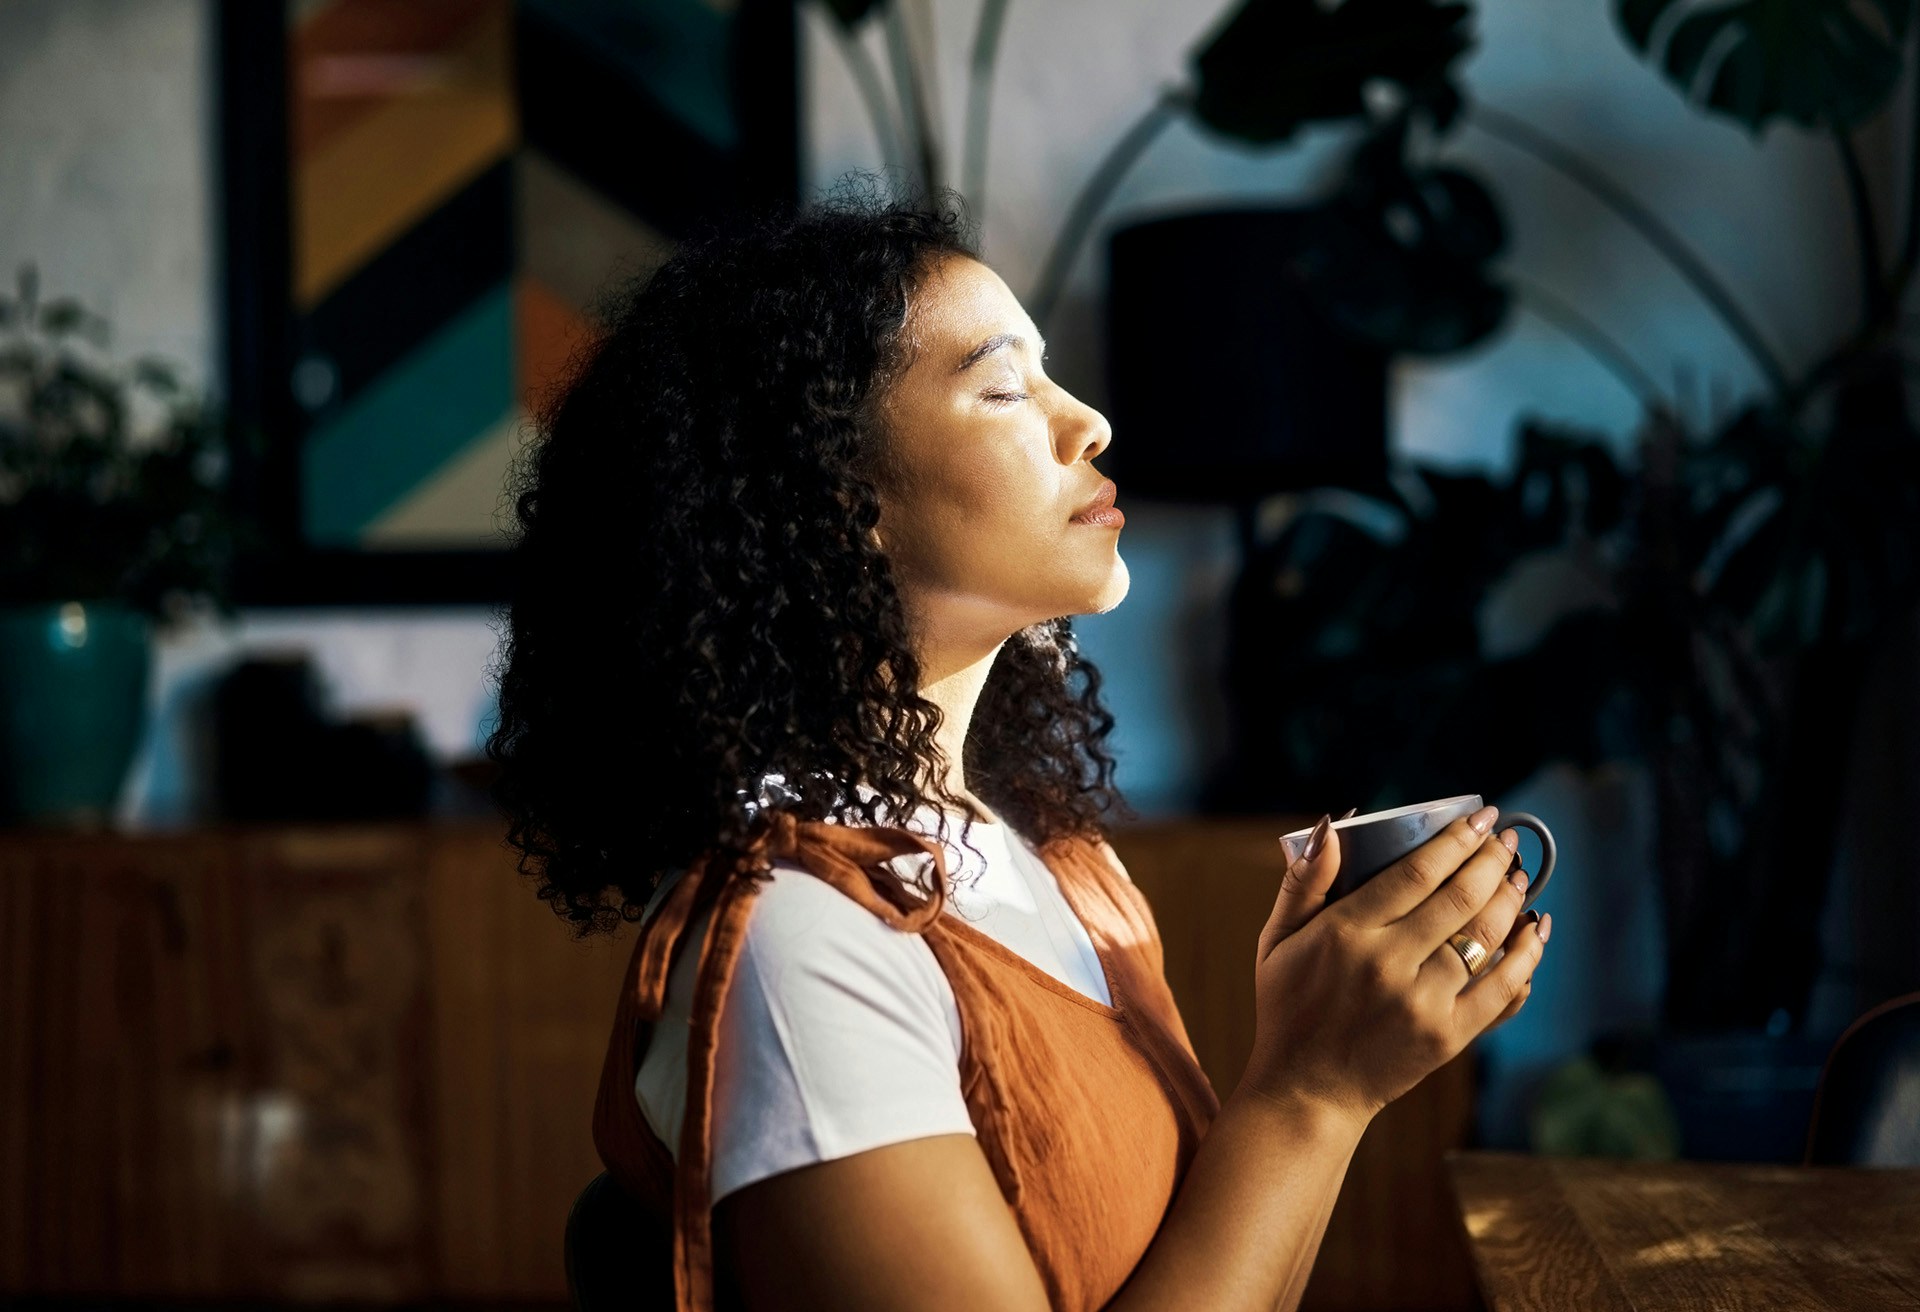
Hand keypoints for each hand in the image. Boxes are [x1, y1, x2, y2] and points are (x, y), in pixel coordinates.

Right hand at [1241, 806, 1550, 1126]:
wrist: (1307, 1090)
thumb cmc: (1290, 1008)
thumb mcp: (1277, 941)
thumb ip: (1302, 883)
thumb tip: (1332, 829)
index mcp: (1345, 933)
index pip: (1416, 872)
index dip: (1456, 840)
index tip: (1480, 818)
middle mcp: (1387, 964)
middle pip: (1459, 898)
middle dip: (1492, 861)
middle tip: (1505, 840)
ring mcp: (1421, 1003)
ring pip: (1484, 938)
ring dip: (1510, 900)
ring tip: (1520, 877)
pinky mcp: (1446, 1037)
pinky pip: (1500, 989)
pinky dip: (1525, 957)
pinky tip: (1535, 931)